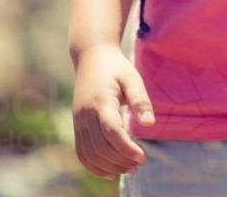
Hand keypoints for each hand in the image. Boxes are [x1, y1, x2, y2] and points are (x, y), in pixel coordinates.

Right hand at [72, 43, 154, 179]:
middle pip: (100, 148)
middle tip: (139, 164)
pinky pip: (81, 152)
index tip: (142, 157)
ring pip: (89, 154)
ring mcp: (78, 121)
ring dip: (108, 166)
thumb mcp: (132, 78)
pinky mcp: (76, 125)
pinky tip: (109, 171)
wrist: (91, 56)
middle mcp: (86, 114)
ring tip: (128, 168)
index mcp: (101, 101)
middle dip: (120, 161)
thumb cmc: (115, 67)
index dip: (126, 149)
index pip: (112, 133)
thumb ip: (140, 101)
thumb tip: (150, 125)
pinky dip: (93, 165)